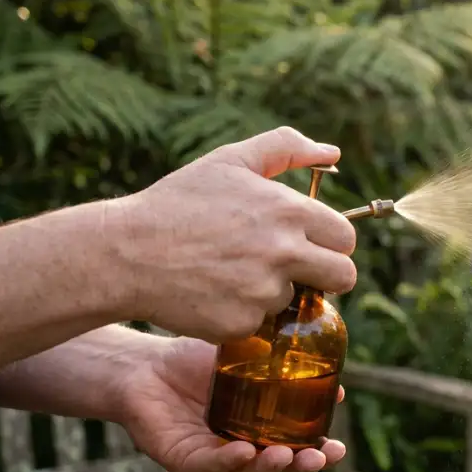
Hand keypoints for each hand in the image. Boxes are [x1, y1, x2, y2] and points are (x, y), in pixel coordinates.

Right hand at [110, 127, 358, 341]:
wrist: (125, 253)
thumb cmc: (178, 202)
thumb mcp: (231, 161)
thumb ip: (286, 147)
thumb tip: (334, 151)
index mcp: (288, 211)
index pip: (346, 237)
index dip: (332, 241)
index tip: (313, 243)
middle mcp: (283, 252)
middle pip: (344, 276)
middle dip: (327, 275)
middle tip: (295, 268)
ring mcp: (264, 291)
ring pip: (296, 299)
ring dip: (274, 291)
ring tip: (232, 272)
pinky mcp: (242, 323)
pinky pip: (261, 323)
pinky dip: (243, 313)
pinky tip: (214, 292)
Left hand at [117, 335, 346, 471]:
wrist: (143, 363)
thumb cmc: (196, 363)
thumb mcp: (251, 363)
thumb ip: (288, 373)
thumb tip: (336, 383)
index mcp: (258, 436)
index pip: (294, 454)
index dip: (318, 457)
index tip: (339, 450)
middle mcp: (236, 454)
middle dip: (299, 470)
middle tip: (319, 459)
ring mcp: (209, 461)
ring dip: (267, 471)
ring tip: (285, 455)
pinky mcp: (181, 460)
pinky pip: (207, 468)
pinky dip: (226, 463)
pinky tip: (243, 451)